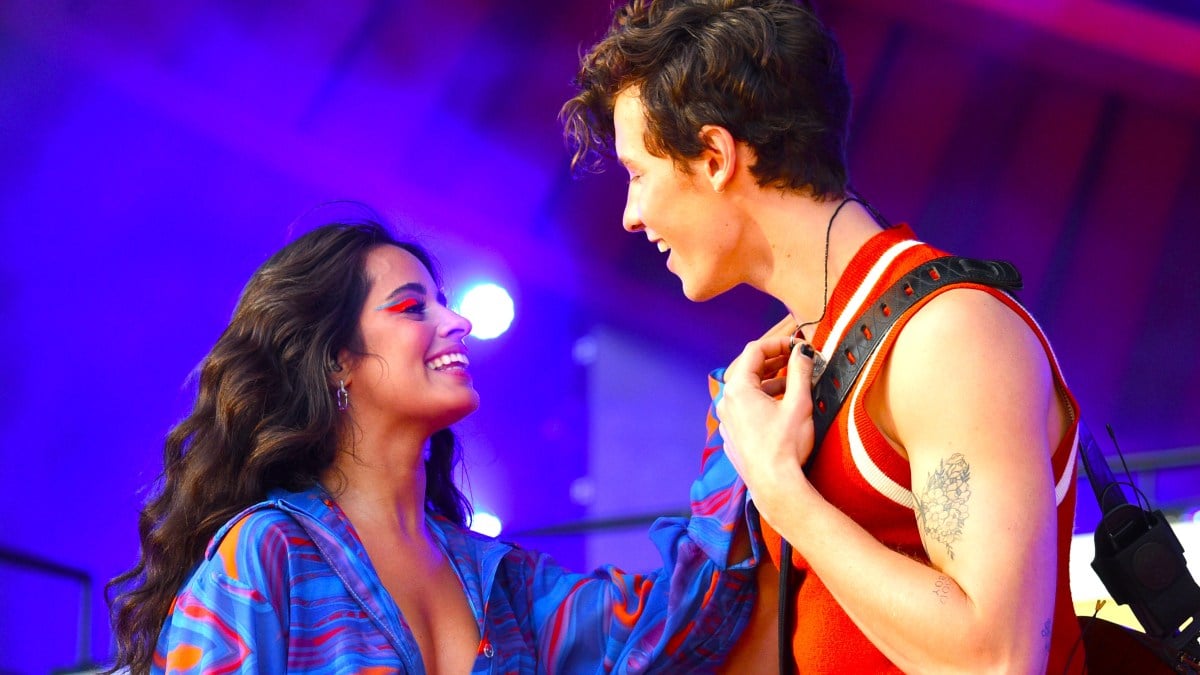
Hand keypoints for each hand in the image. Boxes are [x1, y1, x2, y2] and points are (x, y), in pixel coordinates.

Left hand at [716, 337, 816, 518]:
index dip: (778, 343)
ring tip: (794, 382)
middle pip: (749, 370)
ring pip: (748, 390)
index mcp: (738, 389)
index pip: (754, 351)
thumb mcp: (798, 403)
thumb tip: (803, 351)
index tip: (797, 345)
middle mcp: (727, 402)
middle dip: (775, 361)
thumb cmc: (785, 446)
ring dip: (770, 382)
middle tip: (797, 359)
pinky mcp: (732, 435)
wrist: (775, 485)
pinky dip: (763, 400)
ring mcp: (727, 420)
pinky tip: (781, 406)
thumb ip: (800, 371)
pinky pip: (746, 409)